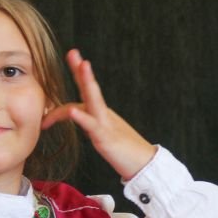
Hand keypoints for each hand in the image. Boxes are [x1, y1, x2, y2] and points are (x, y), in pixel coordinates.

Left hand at [42, 49, 156, 179]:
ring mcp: (106, 124)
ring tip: (82, 65)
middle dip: (81, 70)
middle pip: (90, 88)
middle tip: (73, 52)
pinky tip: (72, 111)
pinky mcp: (106, 138)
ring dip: (87, 82)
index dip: (79, 74)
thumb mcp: (103, 134)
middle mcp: (104, 114)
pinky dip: (81, 117)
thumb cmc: (125, 153)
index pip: (86, 92)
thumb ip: (91, 124)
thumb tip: (78, 117)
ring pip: (94, 100)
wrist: (145, 165)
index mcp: (102, 113)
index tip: (72, 56)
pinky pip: (92, 126)